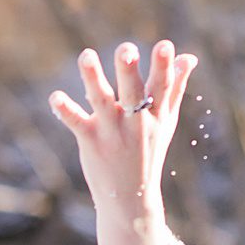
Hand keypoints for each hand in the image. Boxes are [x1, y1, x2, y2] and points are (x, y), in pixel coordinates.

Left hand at [47, 39, 197, 225]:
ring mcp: (112, 132)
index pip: (161, 88)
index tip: (166, 46)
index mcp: (155, 115)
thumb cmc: (149, 152)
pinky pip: (76, 123)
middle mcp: (135, 122)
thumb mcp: (166, 121)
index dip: (164, 67)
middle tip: (126, 49)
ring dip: (93, 78)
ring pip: (101, 101)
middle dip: (129, 71)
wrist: (131, 198)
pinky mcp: (90, 141)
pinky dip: (65, 110)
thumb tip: (189, 57)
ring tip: (86, 55)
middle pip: (132, 93)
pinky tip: (55, 97)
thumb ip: (175, 87)